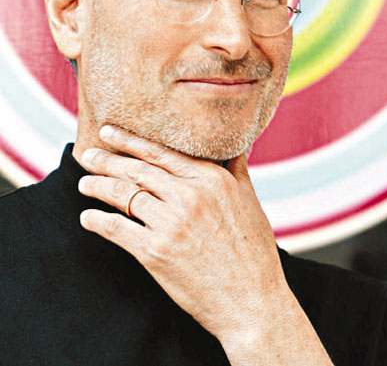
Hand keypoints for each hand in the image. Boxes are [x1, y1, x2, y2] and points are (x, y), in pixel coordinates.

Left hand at [78, 126, 332, 364]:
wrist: (253, 303)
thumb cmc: (254, 254)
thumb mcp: (250, 201)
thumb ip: (236, 169)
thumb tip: (236, 144)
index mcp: (211, 179)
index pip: (160, 152)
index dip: (129, 140)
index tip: (107, 132)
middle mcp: (189, 195)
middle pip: (137, 170)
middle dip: (106, 160)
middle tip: (86, 155)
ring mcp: (171, 223)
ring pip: (124, 194)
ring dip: (97, 187)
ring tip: (84, 184)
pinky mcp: (156, 252)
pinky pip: (117, 228)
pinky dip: (97, 221)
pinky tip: (87, 218)